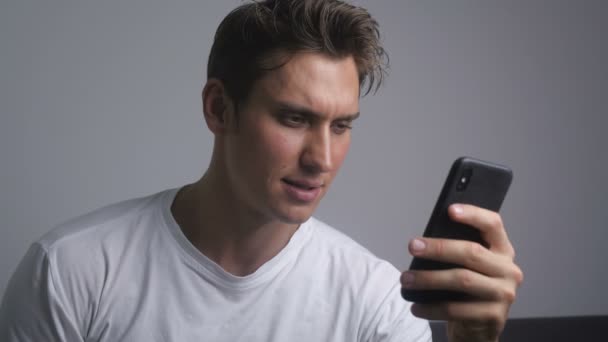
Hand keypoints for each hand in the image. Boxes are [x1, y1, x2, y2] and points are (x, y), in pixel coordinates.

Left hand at [400, 204, 523, 341]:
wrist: (479, 328)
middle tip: (413, 246)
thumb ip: (458, 251)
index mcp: (503, 250)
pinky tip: (415, 306)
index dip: (473, 214)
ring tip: (406, 279)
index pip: (493, 224)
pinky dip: (431, 307)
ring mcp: (503, 294)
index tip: (449, 210)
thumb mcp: (469, 267)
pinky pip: (456, 309)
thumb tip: (425, 241)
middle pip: (471, 252)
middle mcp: (508, 270)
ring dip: (428, 279)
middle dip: (438, 248)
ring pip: (462, 279)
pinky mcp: (493, 316)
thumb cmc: (468, 290)